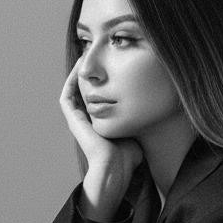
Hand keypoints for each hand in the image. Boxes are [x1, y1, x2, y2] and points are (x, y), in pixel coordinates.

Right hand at [59, 56, 142, 189]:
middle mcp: (87, 120)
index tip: (109, 64)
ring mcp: (78, 120)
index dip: (101, 79)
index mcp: (100, 121)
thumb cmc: (129, 155)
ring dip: (77, 73)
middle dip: (88, 72)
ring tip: (84, 55)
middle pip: (84, 90)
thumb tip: (155, 105)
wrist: (117, 167)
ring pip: (73, 90)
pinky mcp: (73, 120)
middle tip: (94, 55)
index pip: (98, 95)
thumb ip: (141, 118)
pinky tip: (78, 66)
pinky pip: (67, 95)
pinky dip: (70, 80)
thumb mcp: (136, 129)